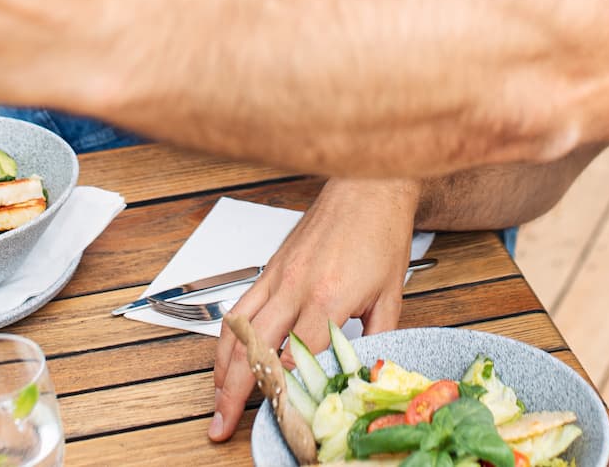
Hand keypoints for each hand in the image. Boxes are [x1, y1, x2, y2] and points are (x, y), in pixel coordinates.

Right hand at [208, 178, 420, 440]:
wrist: (367, 185)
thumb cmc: (381, 233)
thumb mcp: (391, 294)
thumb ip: (378, 339)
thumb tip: (368, 374)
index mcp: (328, 297)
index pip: (295, 358)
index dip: (282, 391)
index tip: (276, 416)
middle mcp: (295, 286)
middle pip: (253, 349)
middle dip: (235, 392)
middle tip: (222, 424)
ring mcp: (277, 275)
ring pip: (236, 329)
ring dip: (221, 367)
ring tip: (217, 399)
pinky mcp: (271, 266)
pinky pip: (240, 306)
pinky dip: (228, 336)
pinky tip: (226, 356)